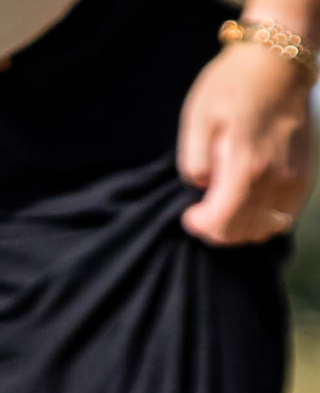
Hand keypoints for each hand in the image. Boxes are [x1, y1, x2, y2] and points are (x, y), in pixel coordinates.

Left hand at [178, 39, 314, 243]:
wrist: (279, 58)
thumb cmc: (232, 85)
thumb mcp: (197, 119)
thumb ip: (194, 161)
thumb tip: (202, 186)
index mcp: (248, 166)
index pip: (224, 224)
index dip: (200, 226)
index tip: (189, 212)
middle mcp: (277, 176)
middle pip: (244, 232)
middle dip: (217, 230)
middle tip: (204, 211)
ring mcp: (295, 175)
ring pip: (268, 229)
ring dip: (242, 228)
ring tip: (226, 208)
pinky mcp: (305, 171)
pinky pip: (287, 215)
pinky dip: (265, 219)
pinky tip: (249, 204)